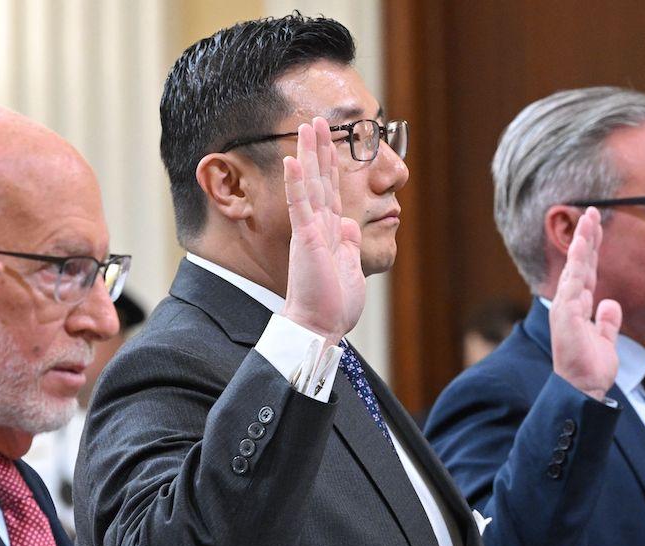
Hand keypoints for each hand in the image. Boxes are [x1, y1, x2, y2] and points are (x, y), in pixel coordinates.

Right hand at [280, 117, 364, 346]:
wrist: (319, 326)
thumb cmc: (333, 305)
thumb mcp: (350, 267)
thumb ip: (348, 244)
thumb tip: (350, 226)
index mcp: (330, 233)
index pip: (332, 192)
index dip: (333, 166)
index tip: (333, 144)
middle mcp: (318, 227)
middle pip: (320, 180)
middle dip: (320, 149)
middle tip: (317, 120)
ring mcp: (310, 231)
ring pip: (310, 184)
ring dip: (309, 153)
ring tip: (307, 125)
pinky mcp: (306, 239)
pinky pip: (300, 205)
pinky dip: (297, 181)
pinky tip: (294, 159)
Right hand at [550, 207, 620, 400]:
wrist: (582, 389)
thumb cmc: (591, 370)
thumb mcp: (606, 341)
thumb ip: (607, 322)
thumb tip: (611, 303)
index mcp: (579, 308)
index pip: (588, 271)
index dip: (593, 249)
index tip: (597, 226)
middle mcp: (570, 304)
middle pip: (581, 264)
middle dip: (587, 237)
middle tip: (593, 210)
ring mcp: (566, 307)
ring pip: (576, 267)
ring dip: (583, 242)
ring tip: (589, 219)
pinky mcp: (565, 314)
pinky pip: (574, 282)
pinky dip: (578, 262)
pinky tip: (583, 243)